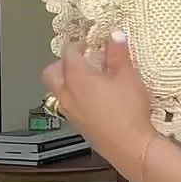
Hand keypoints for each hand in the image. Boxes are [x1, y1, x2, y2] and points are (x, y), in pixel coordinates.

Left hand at [41, 32, 157, 181]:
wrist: (129, 146)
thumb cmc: (127, 109)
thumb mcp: (128, 75)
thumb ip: (118, 53)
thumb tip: (115, 35)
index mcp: (76, 77)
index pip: (68, 53)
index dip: (78, 44)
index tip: (90, 42)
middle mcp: (67, 94)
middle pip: (51, 73)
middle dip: (62, 63)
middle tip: (80, 59)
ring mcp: (70, 112)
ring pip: (57, 91)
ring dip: (66, 81)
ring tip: (88, 78)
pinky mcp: (77, 125)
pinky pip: (67, 105)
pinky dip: (74, 97)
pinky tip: (93, 99)